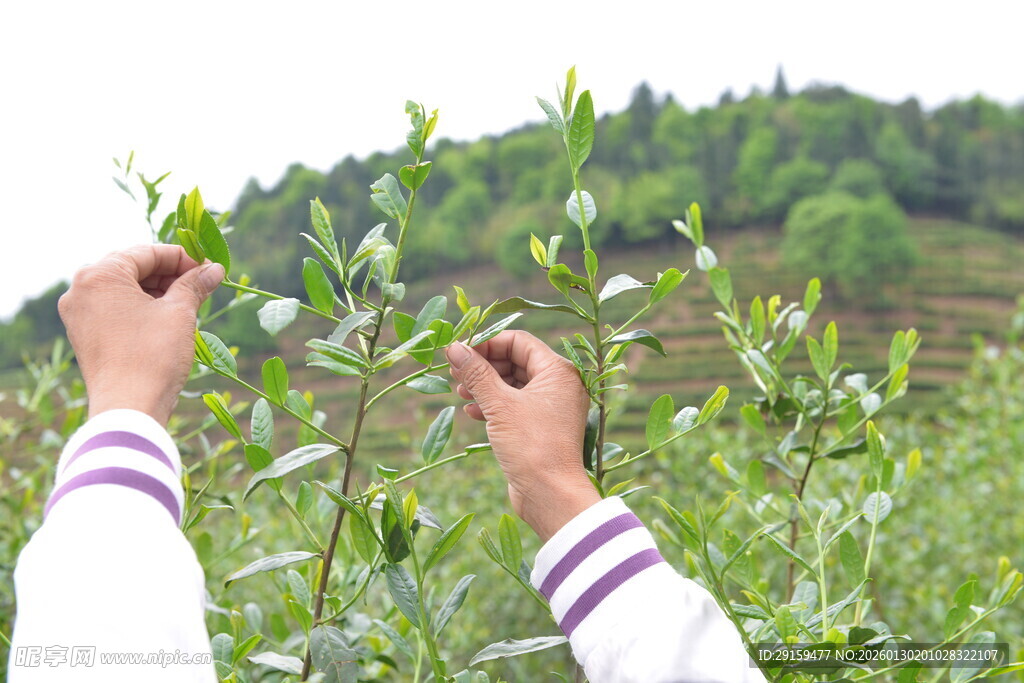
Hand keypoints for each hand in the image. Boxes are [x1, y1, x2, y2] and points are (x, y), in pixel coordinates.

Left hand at [58, 245, 223, 424]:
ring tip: (188, 304)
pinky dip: (141, 308)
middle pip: (132, 268)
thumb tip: (215, 269)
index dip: (182, 258)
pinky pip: (114, 309)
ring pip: (123, 289)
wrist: (129, 408)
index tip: (208, 269)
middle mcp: (80, 289)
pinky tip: (167, 319)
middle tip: (201, 286)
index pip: (146, 252)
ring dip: (157, 292)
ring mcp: (78, 313)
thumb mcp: (180, 313)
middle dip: (169, 275)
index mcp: (100, 275)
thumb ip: (195, 284)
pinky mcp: (84, 334)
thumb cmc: (153, 356)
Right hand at [446, 331, 600, 541]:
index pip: (519, 341)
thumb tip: (454, 348)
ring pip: (512, 385)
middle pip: (515, 361)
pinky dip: (493, 406)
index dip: (487, 343)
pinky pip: (514, 406)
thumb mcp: (499, 405)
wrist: (550, 495)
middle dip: (483, 366)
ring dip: (484, 386)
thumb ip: (476, 373)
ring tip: (459, 392)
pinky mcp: (540, 427)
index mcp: (557, 371)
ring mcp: (550, 407)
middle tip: (455, 372)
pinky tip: (471, 412)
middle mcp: (558, 385)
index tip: (460, 352)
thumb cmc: (531, 445)